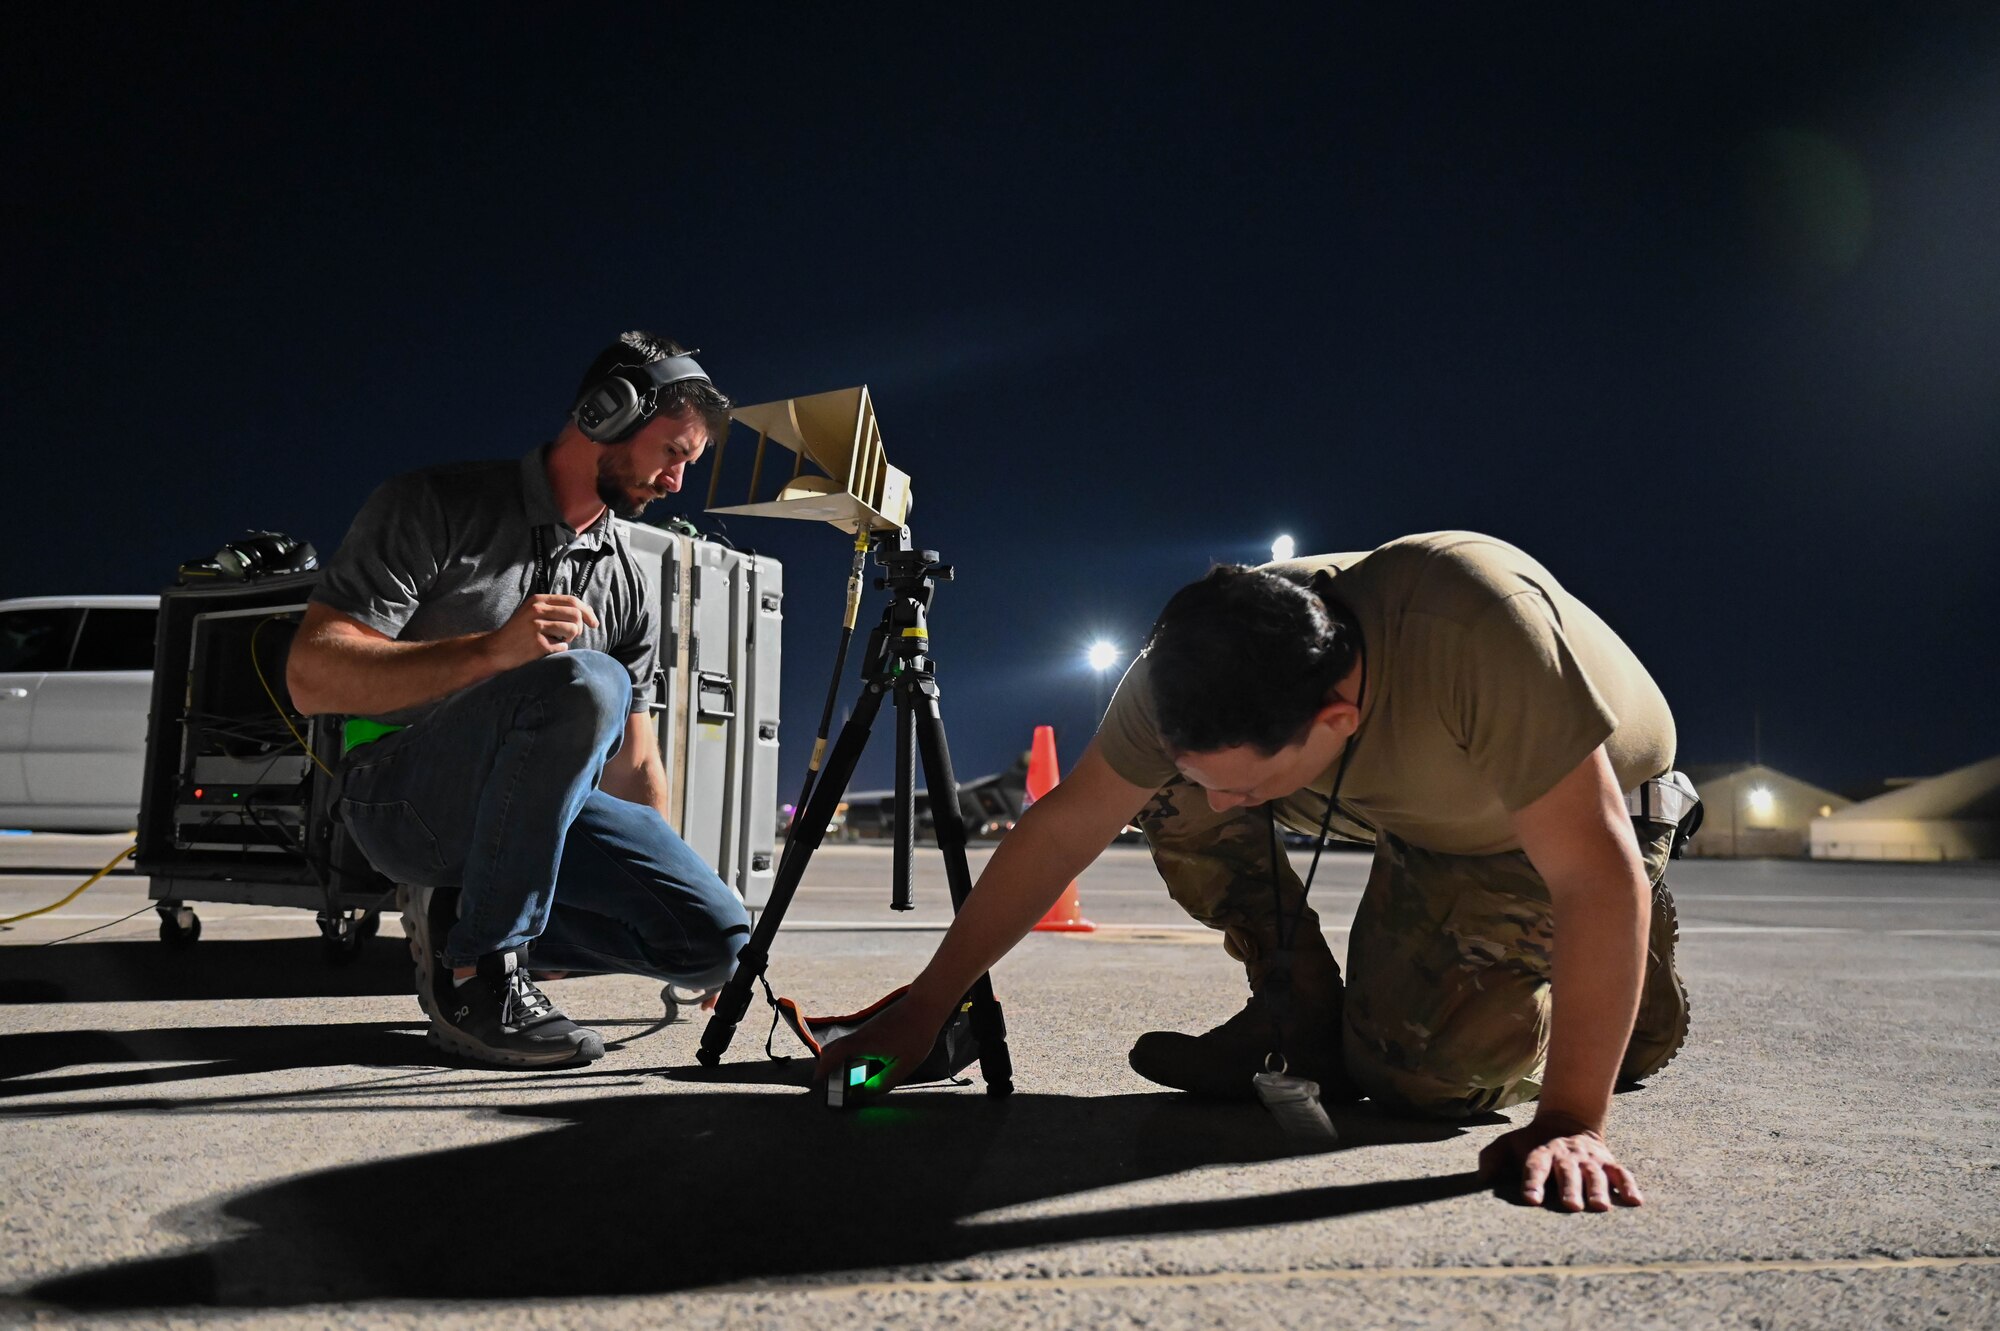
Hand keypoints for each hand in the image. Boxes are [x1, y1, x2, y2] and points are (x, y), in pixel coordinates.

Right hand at [487, 594, 599, 668]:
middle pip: (576, 615)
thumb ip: (555, 608)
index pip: (572, 601)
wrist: (496, 649)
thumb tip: (586, 611)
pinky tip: (546, 649)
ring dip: (570, 639)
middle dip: (579, 627)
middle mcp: (537, 610)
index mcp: (538, 600)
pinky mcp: (538, 644)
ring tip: (556, 641)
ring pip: (572, 630)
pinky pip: (562, 647)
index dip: (587, 612)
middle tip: (571, 636)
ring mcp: (537, 627)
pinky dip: (559, 649)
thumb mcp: (532, 612)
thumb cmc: (518, 631)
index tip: (594, 623)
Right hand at [812, 991, 949, 1097]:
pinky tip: (862, 1065)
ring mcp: (867, 1029)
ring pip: (845, 1044)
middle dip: (829, 1064)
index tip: (817, 1080)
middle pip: (836, 1048)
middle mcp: (862, 1034)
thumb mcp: (903, 1065)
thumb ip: (883, 1082)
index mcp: (865, 1043)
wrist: (926, 1004)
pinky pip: (855, 1042)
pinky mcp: (874, 1027)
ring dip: (840, 1059)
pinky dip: (851, 1054)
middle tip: (830, 1081)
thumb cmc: (917, 1035)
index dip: (824, 1066)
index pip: (836, 1053)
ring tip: (847, 1077)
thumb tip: (864, 1092)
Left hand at [1477, 1111, 1644, 1211]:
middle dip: (1569, 1188)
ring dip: (1598, 1190)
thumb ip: (1492, 1159)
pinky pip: (1621, 1172)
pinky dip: (1629, 1185)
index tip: (1530, 1199)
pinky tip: (1635, 1201)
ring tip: (1599, 1207)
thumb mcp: (1508, 1144)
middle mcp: (1566, 1156)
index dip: (1532, 1182)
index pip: (1534, 1166)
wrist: (1567, 1120)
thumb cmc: (1532, 1143)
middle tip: (1570, 1206)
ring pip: (1595, 1174)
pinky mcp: (1608, 1162)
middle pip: (1568, 1172)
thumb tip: (1481, 1180)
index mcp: (1541, 1153)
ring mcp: (1589, 1159)